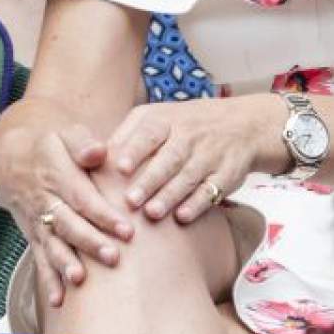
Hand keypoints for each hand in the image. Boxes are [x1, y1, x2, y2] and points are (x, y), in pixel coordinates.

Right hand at [0, 110, 134, 307]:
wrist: (15, 158)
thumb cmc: (54, 144)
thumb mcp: (68, 133)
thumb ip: (83, 142)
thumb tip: (98, 151)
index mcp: (59, 176)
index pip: (83, 199)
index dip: (104, 215)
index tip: (127, 230)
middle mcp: (46, 201)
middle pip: (69, 225)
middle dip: (91, 243)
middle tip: (115, 257)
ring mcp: (38, 221)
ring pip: (52, 245)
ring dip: (66, 264)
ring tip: (81, 279)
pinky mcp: (34, 234)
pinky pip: (39, 258)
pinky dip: (47, 280)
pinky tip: (58, 300)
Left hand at [109, 94, 283, 223]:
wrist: (245, 124)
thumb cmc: (188, 125)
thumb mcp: (159, 117)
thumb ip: (127, 136)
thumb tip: (88, 159)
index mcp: (169, 120)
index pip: (151, 132)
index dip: (136, 149)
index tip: (120, 168)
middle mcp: (192, 134)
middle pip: (171, 157)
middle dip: (152, 179)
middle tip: (131, 201)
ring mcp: (212, 153)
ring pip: (191, 175)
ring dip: (172, 194)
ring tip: (152, 214)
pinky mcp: (229, 172)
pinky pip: (214, 188)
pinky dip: (199, 202)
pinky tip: (183, 217)